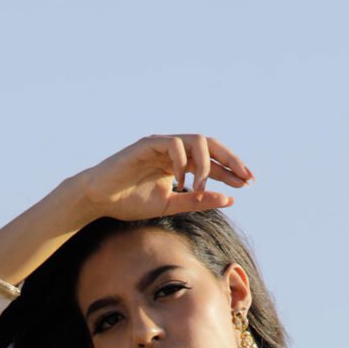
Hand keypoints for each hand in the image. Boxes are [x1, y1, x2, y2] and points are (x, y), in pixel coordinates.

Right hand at [78, 134, 252, 222]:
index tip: (249, 184)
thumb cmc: (130, 201)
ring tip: (203, 186)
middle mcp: (174, 149)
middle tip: (245, 177)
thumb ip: (197, 201)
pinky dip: (182, 163)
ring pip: (196, 141)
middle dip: (231, 160)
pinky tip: (180, 182)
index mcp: (180, 163)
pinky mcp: (147, 144)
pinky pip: (174, 145)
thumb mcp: (170, 205)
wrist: (99, 199)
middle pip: (211, 145)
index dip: (231, 171)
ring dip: (206, 164)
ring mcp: (162, 144)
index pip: (212, 161)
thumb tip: (229, 199)